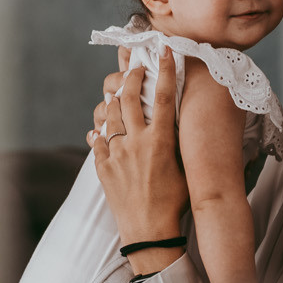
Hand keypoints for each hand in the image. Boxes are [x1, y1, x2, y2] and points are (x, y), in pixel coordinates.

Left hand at [88, 61, 189, 270]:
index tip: (166, 51)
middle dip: (131, 76)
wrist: (150, 232)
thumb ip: (182, 144)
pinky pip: (96, 142)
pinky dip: (98, 133)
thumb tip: (182, 124)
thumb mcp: (186, 170)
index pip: (164, 95)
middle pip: (130, 98)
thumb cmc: (175, 203)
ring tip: (115, 92)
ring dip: (113, 100)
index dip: (166, 69)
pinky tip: (99, 130)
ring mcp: (117, 153)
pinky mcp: (103, 167)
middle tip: (134, 65)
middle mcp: (137, 141)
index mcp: (161, 140)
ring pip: (109, 115)